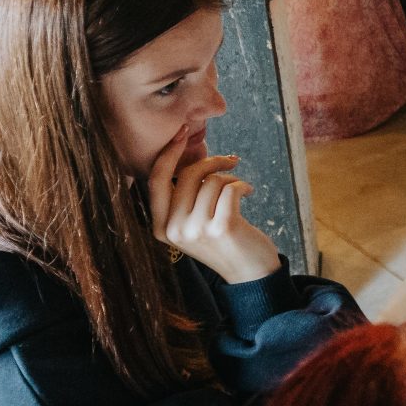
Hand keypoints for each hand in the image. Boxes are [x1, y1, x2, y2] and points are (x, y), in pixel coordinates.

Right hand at [145, 141, 279, 282]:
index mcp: (161, 228)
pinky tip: (248, 193)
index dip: (168, 153)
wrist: (250, 274)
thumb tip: (190, 152)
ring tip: (240, 189)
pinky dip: (243, 185)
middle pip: (187, 174)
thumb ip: (184, 197)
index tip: (182, 131)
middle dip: (212, 160)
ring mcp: (197, 230)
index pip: (155, 180)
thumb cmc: (223, 241)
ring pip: (212, 180)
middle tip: (231, 161)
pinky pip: (230, 187)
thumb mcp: (192, 223)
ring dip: (231, 178)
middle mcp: (174, 230)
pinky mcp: (222, 226)